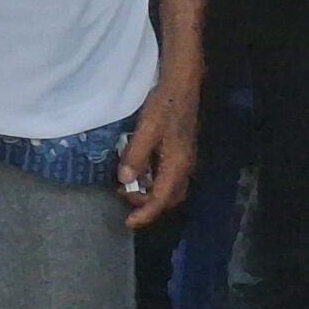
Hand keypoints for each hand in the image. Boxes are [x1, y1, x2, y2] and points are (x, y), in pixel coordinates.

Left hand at [119, 69, 198, 228]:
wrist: (181, 85)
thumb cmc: (164, 105)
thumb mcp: (146, 129)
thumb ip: (136, 155)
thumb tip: (125, 180)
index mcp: (177, 165)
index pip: (161, 199)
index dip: (145, 213)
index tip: (128, 223)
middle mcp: (184, 167)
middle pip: (168, 198)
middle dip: (147, 205)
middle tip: (123, 195)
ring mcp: (184, 159)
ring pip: (169, 188)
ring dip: (150, 192)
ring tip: (126, 185)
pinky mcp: (180, 151)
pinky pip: (168, 175)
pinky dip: (153, 180)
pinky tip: (138, 169)